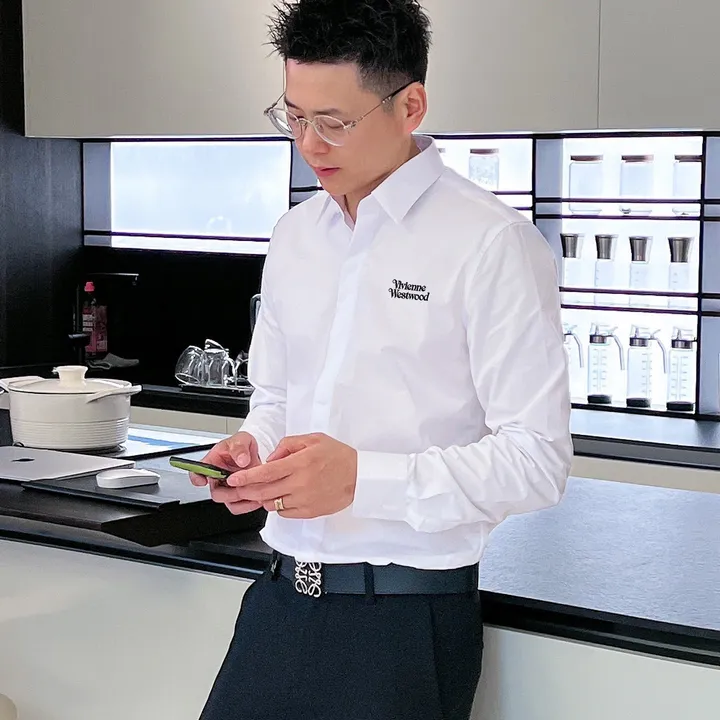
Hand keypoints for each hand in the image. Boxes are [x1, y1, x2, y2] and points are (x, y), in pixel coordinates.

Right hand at [190, 431, 262, 514]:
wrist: (254, 452)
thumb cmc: (241, 445)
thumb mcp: (241, 439)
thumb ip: (239, 448)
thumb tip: (241, 460)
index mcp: (212, 463)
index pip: (196, 473)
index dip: (197, 479)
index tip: (203, 481)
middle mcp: (218, 479)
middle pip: (216, 494)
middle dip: (230, 493)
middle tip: (241, 485)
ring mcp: (229, 489)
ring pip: (230, 503)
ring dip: (242, 500)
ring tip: (254, 490)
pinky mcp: (240, 496)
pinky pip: (241, 507)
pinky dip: (250, 504)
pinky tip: (259, 495)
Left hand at [211, 433, 357, 518]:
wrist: (360, 476)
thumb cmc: (338, 456)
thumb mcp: (313, 439)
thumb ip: (288, 444)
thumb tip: (271, 458)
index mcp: (300, 463)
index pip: (266, 473)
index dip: (246, 477)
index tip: (234, 479)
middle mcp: (300, 483)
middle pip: (264, 491)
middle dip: (246, 490)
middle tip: (238, 488)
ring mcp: (304, 500)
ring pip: (272, 504)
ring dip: (263, 498)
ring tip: (264, 489)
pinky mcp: (309, 512)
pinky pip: (284, 512)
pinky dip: (278, 505)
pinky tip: (282, 496)